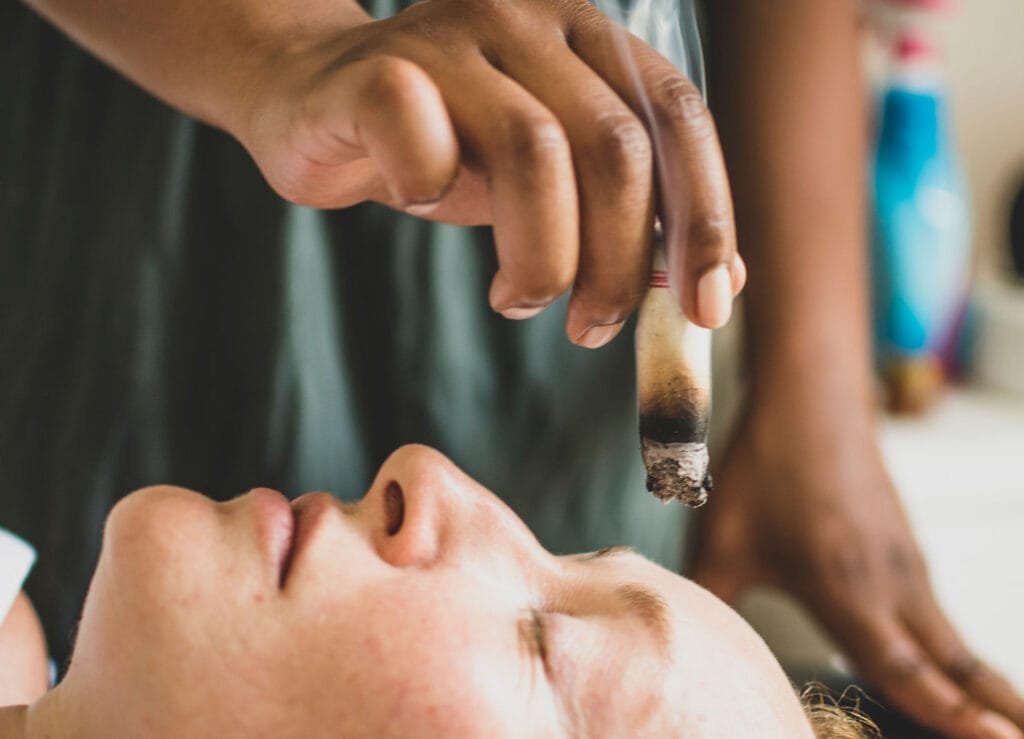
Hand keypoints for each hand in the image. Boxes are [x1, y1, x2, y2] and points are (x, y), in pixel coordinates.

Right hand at [236, 0, 744, 343]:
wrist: (316, 98)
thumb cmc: (448, 145)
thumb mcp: (556, 182)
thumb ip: (636, 218)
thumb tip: (724, 286)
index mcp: (590, 38)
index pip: (678, 117)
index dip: (705, 217)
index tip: (707, 308)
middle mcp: (531, 19)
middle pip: (615, 147)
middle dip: (619, 263)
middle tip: (592, 328)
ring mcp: (451, 36)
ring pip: (533, 150)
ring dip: (541, 257)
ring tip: (519, 299)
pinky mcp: (375, 69)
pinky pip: (423, 141)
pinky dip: (432, 194)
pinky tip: (421, 205)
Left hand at [688, 397, 1023, 738]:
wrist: (811, 397)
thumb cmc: (767, 467)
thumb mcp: (719, 542)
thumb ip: (706, 601)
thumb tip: (684, 642)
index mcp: (848, 593)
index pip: (909, 675)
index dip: (952, 718)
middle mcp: (892, 586)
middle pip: (956, 666)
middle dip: (998, 711)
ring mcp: (906, 564)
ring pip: (951, 641)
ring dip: (983, 685)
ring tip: (1007, 722)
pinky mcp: (904, 546)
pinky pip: (936, 615)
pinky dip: (955, 653)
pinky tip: (947, 668)